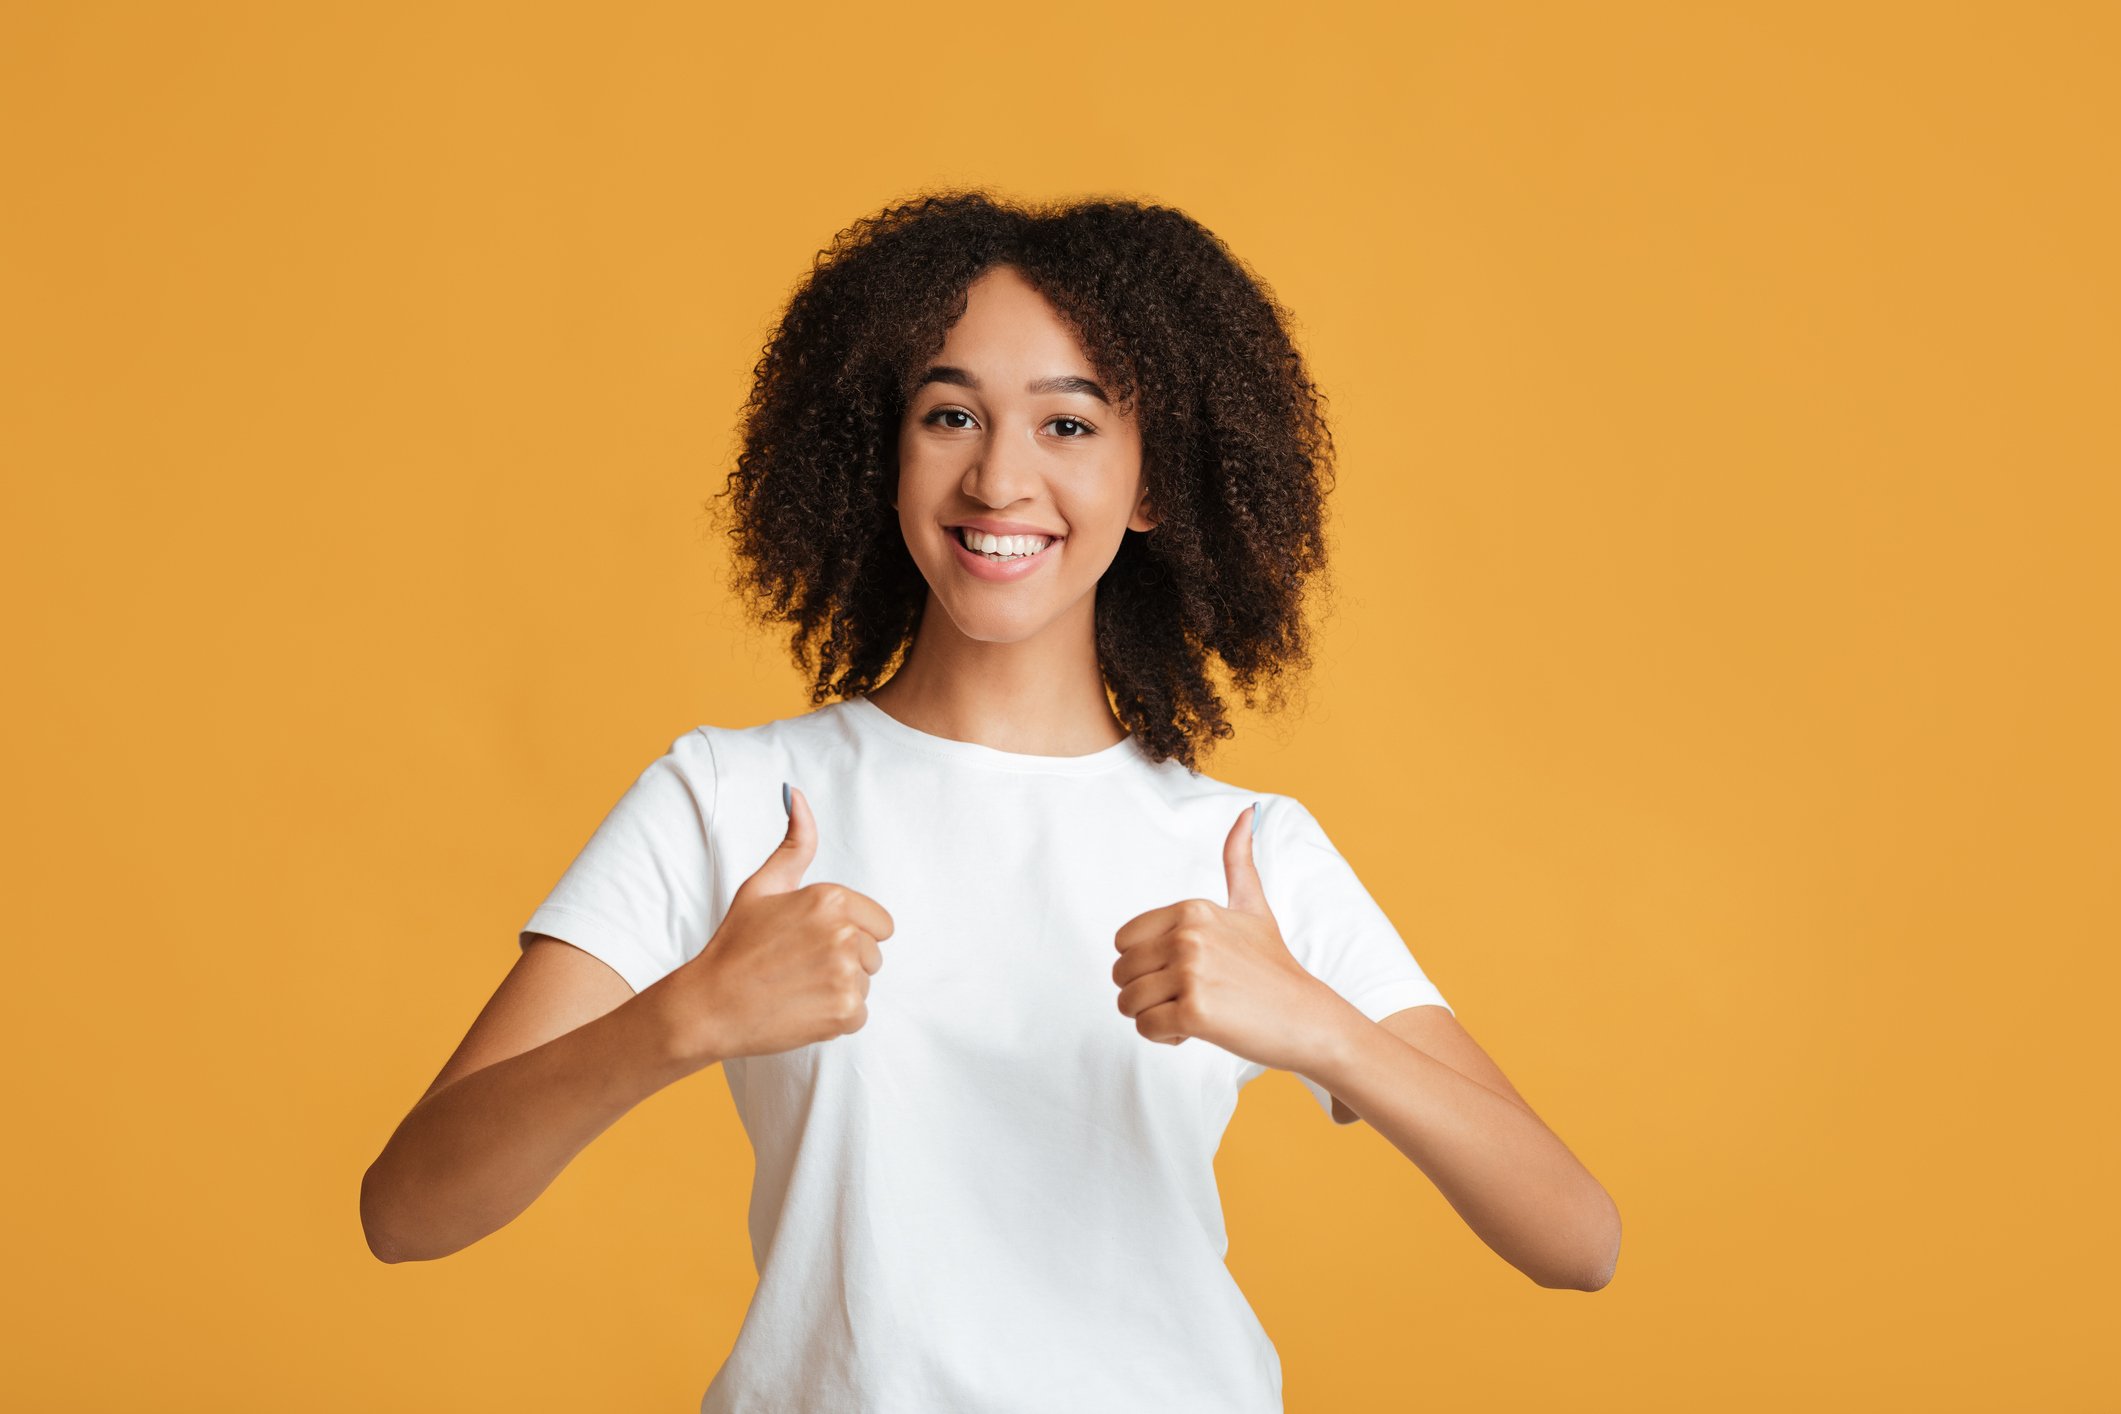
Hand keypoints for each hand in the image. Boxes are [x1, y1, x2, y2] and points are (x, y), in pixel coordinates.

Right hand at [657, 784, 893, 1065]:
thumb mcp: (763, 885)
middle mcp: (844, 933)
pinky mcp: (845, 1011)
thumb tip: (796, 794)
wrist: (708, 1006)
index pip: (881, 924)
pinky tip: (800, 1008)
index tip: (812, 942)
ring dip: (839, 989)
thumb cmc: (735, 944)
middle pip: (874, 954)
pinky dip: (834, 1017)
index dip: (849, 934)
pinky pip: (858, 1014)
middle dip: (845, 961)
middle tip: (799, 966)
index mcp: (831, 898)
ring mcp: (846, 974)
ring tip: (797, 987)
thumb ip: (795, 842)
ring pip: (865, 983)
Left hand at [1110, 802, 1343, 1074]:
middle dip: (1145, 993)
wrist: (1309, 1019)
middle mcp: (1189, 935)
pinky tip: (1196, 1031)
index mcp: (1192, 909)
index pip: (1123, 941)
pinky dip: (1165, 1036)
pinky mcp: (1195, 1012)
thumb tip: (1248, 812)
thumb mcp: (1253, 908)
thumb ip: (1240, 862)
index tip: (1182, 972)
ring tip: (1194, 1012)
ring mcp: (1192, 973)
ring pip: (1128, 1002)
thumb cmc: (1275, 968)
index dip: (1145, 964)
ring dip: (1154, 1016)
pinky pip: (1146, 1027)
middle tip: (1189, 997)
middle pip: (1121, 973)